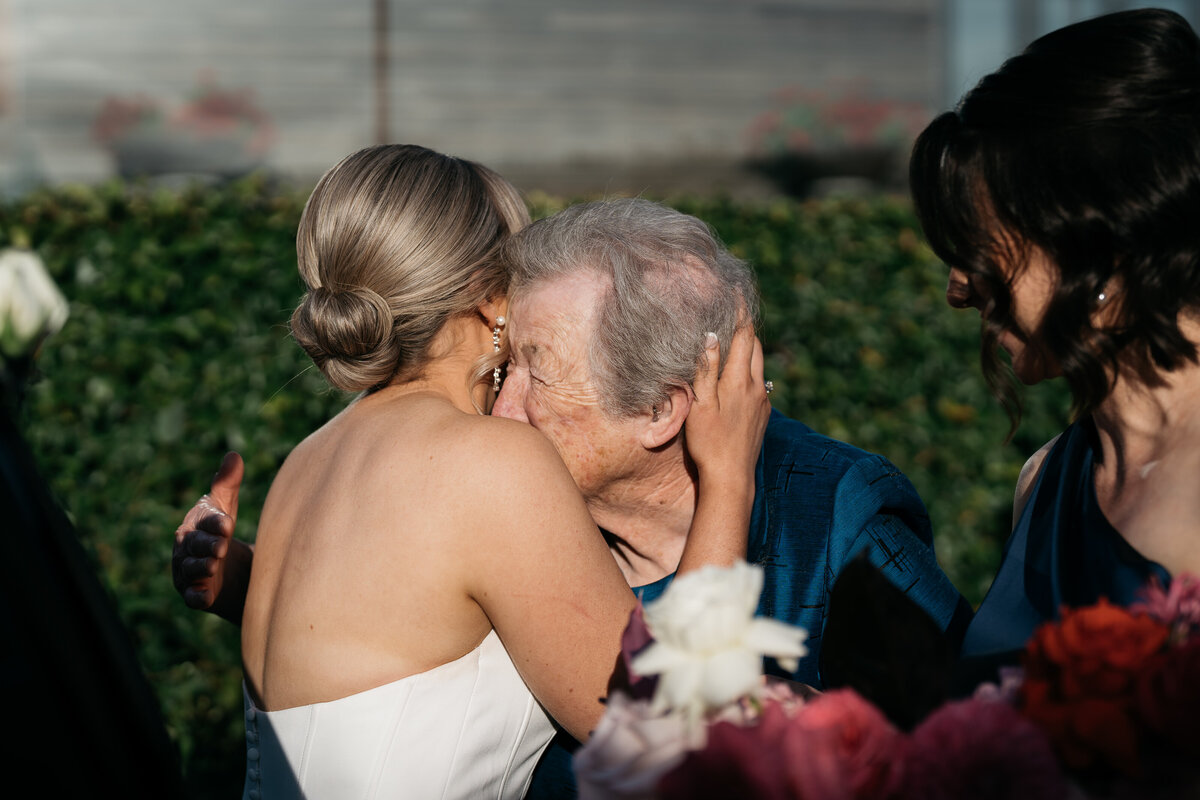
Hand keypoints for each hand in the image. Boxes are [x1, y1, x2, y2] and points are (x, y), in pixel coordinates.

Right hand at [172, 452, 247, 622]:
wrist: (221, 569)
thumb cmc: (219, 533)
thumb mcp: (224, 509)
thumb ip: (227, 484)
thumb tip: (234, 455)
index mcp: (193, 525)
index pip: (204, 521)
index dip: (215, 522)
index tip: (228, 523)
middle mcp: (185, 548)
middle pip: (194, 546)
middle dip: (206, 545)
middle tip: (221, 546)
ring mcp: (187, 572)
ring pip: (191, 569)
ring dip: (201, 568)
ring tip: (213, 566)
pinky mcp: (193, 594)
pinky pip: (191, 597)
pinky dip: (195, 597)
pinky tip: (204, 598)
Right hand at [684, 325, 770, 483]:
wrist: (732, 479)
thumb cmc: (709, 443)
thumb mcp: (701, 405)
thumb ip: (706, 370)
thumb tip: (710, 335)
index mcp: (740, 381)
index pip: (744, 336)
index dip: (740, 312)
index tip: (737, 292)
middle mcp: (757, 388)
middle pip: (755, 346)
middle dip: (746, 326)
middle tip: (733, 310)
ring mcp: (763, 402)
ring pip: (759, 365)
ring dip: (749, 348)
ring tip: (735, 337)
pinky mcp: (763, 415)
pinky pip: (759, 383)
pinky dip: (750, 369)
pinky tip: (739, 374)